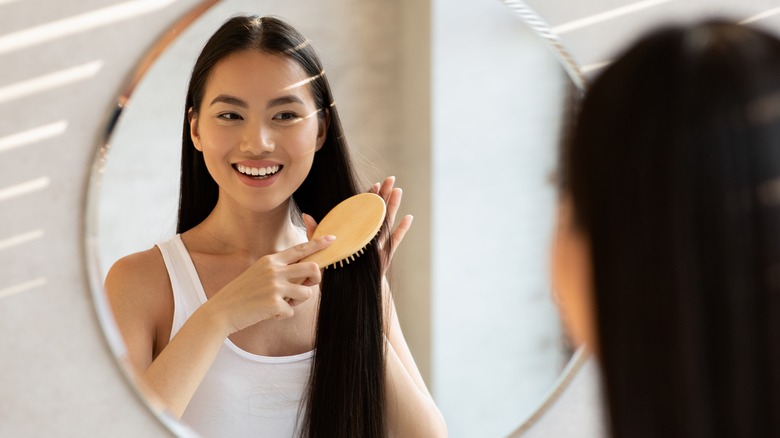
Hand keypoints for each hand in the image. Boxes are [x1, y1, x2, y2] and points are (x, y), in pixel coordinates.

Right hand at [205, 235, 334, 334]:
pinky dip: (283, 315)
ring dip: (298, 302)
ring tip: (281, 303)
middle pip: (312, 268)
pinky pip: (292, 311)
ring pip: (307, 292)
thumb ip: (281, 270)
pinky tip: (268, 312)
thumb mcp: (259, 273)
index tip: (332, 239)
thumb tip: (305, 273)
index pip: (300, 249)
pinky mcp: (274, 303)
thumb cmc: (243, 293)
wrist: (222, 310)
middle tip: (306, 286)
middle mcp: (274, 270)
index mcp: (271, 260)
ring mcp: (275, 286)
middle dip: (315, 280)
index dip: (318, 244)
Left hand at [301, 177, 412, 274]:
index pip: (363, 210)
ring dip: (393, 206)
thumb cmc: (336, 271)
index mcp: (355, 233)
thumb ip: (316, 233)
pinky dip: (402, 230)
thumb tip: (306, 215)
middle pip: (377, 212)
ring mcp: (378, 245)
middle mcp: (368, 236)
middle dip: (384, 195)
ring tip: (398, 191)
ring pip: (386, 222)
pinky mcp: (384, 256)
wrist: (349, 291)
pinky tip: (408, 218)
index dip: (368, 197)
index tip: (373, 183)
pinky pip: (394, 241)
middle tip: (390, 179)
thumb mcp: (323, 250)